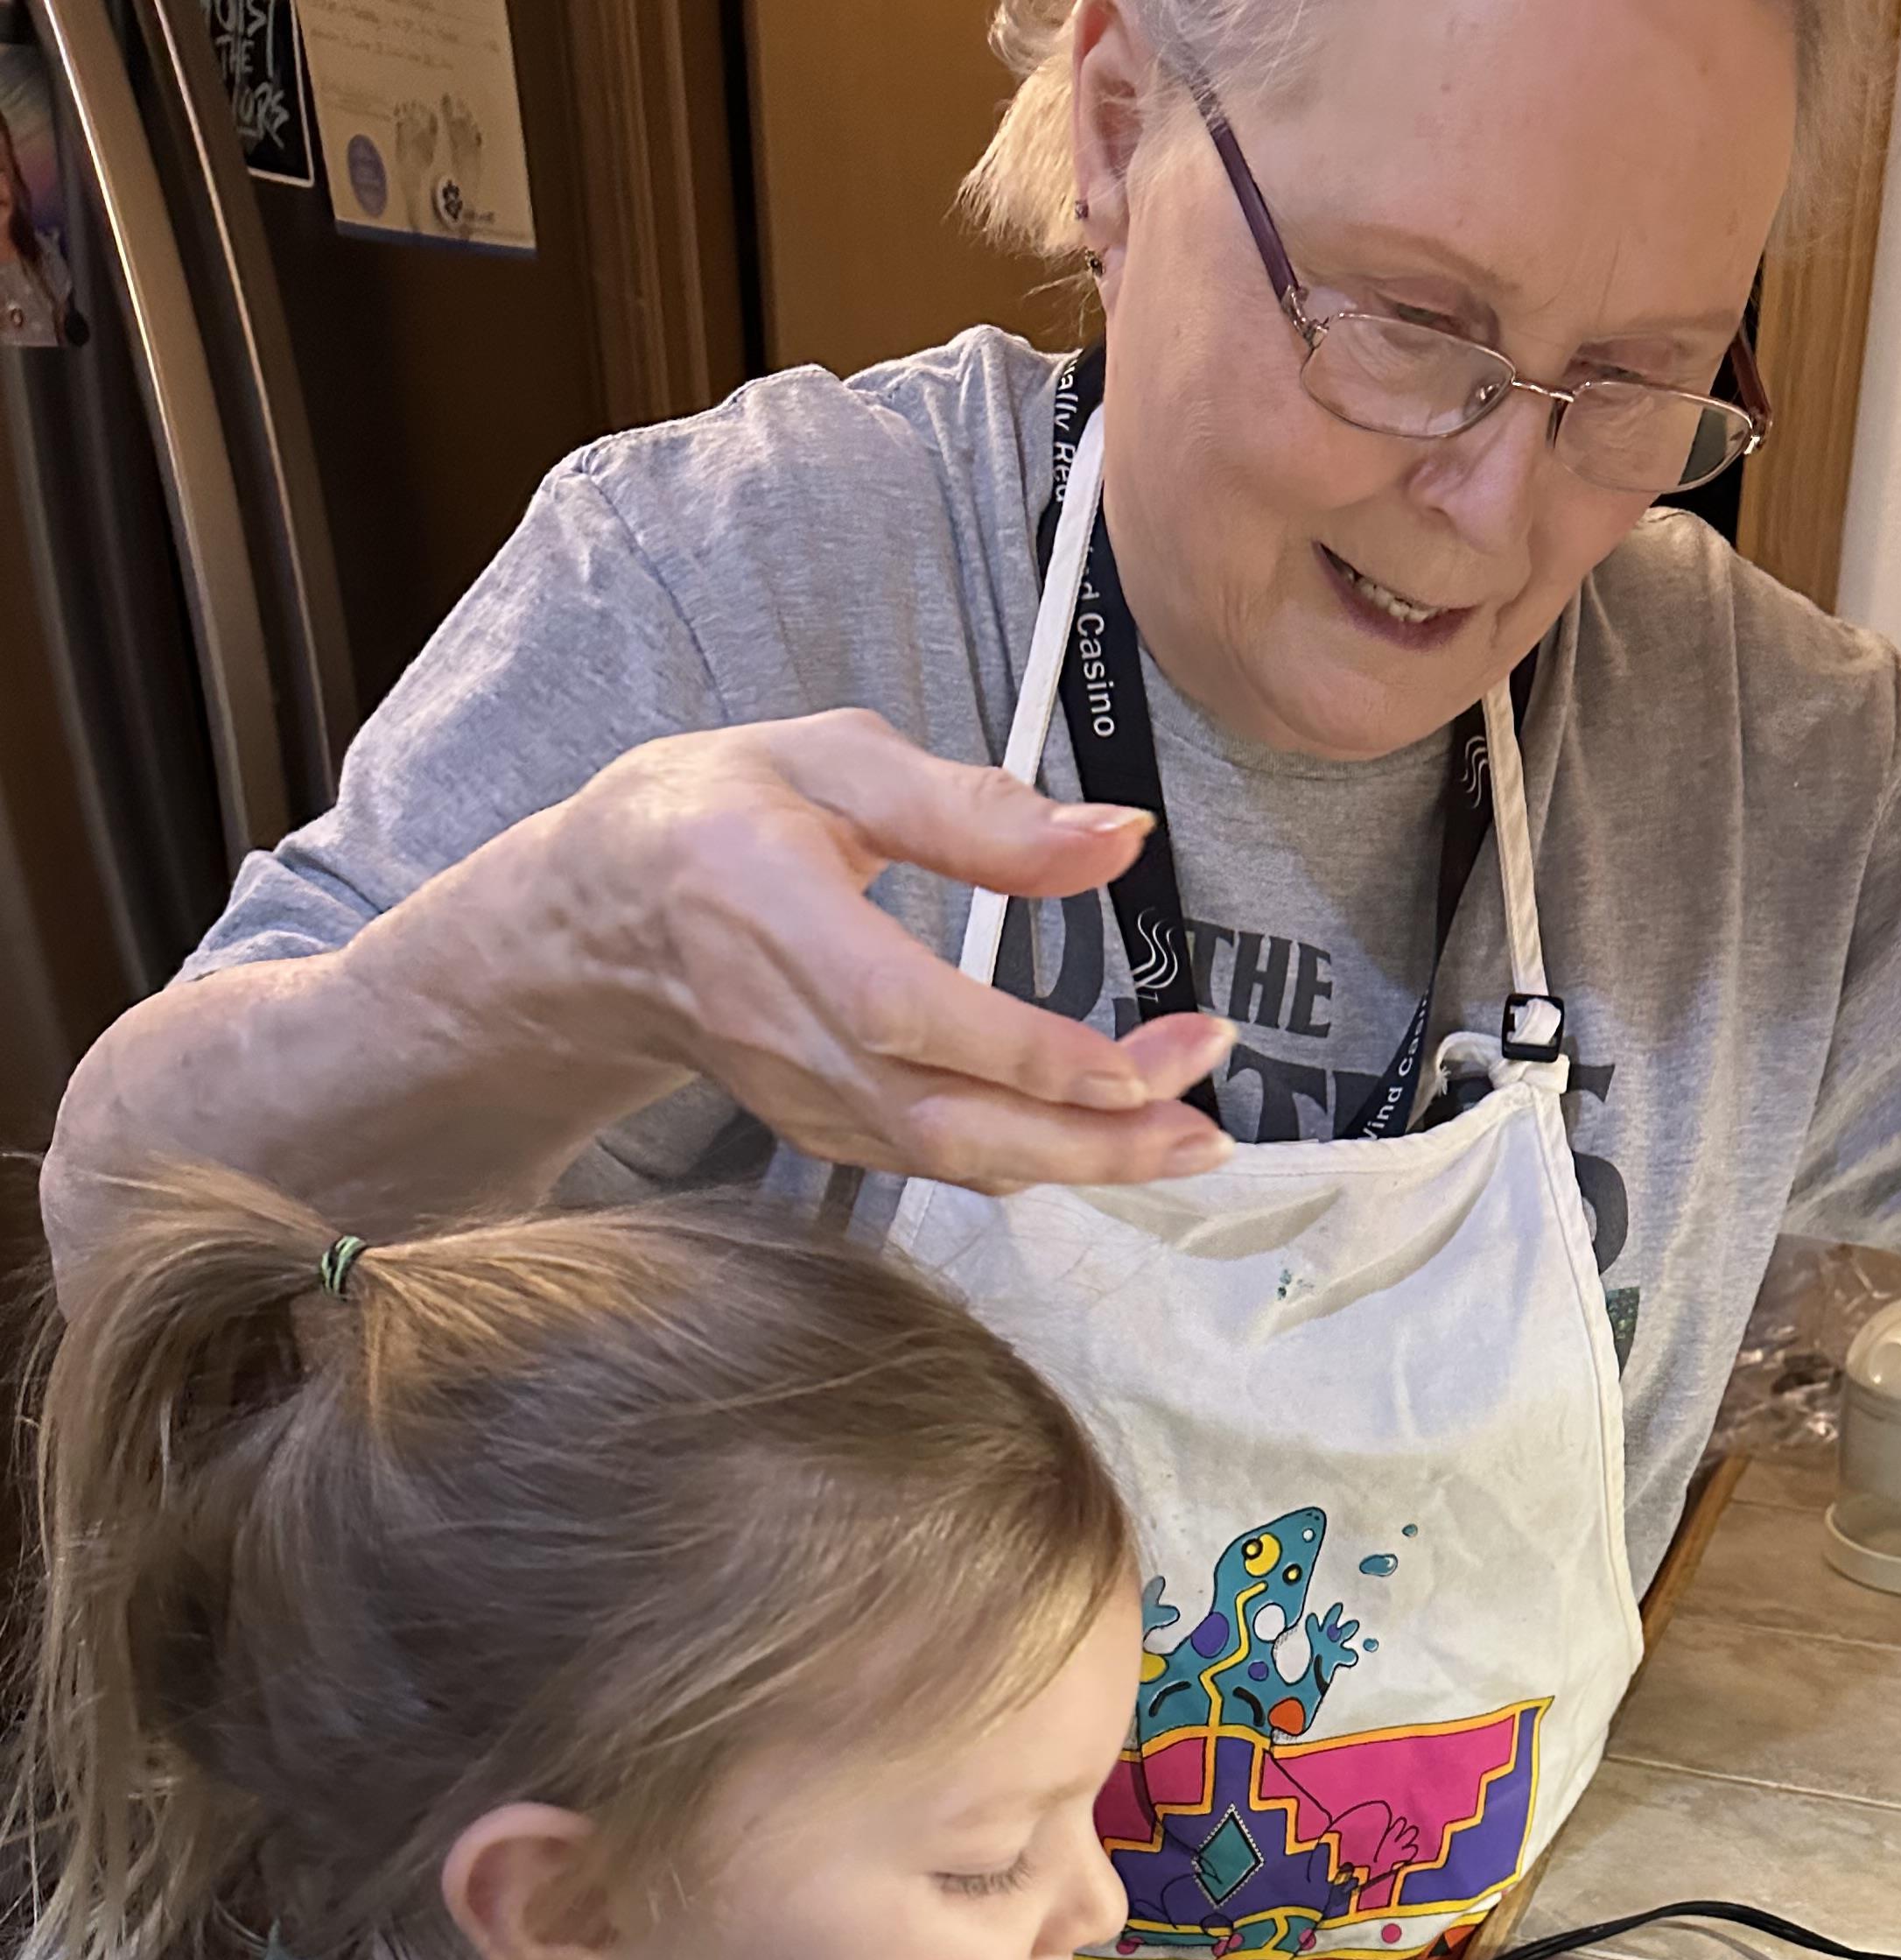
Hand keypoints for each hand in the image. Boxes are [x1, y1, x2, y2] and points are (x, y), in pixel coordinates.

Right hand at [561, 711, 1238, 1193]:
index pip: (914, 1015)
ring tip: (1189, 1137)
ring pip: (955, 1161)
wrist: (599, 923)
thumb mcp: (829, 761)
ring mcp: (804, 1101)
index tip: (1149, 1056)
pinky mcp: (825, 1133)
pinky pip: (941, 1162)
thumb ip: (975, 807)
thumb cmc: (713, 816)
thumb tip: (1117, 838)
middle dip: (1094, 1142)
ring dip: (1082, 1161)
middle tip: (1207, 1128)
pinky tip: (1107, 1134)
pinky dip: (1033, 1156)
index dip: (1034, 1055)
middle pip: (951, 1123)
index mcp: (777, 918)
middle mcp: (788, 1032)